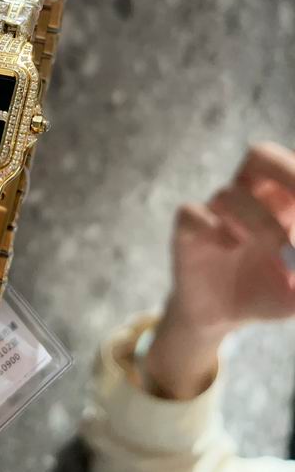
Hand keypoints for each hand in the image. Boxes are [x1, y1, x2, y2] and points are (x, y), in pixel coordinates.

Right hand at [147, 142, 294, 398]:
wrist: (221, 316)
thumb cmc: (267, 292)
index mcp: (281, 201)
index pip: (289, 169)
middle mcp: (249, 198)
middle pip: (260, 156)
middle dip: (283, 170)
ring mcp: (216, 212)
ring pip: (229, 194)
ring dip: (260, 222)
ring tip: (280, 255)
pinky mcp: (187, 230)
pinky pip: (192, 214)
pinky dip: (213, 229)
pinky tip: (230, 248)